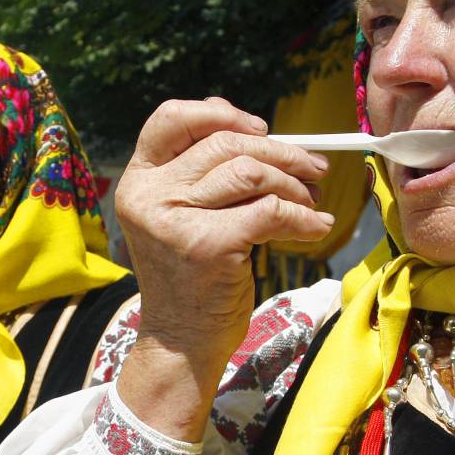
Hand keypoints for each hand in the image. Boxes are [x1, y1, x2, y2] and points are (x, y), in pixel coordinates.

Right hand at [114, 99, 330, 439]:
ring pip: (250, 172)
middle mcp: (149, 196)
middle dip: (280, 152)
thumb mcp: (181, 217)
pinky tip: (316, 228)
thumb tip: (253, 128)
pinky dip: (304, 218)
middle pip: (224, 143)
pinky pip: (270, 211)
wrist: (182, 342)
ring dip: (293, 184)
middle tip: (313, 168)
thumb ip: (201, 175)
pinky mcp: (207, 245)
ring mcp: (174, 221)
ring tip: (311, 203)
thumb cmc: (191, 277)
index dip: (219, 112)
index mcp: (138, 182)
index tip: (260, 128)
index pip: (170, 119)